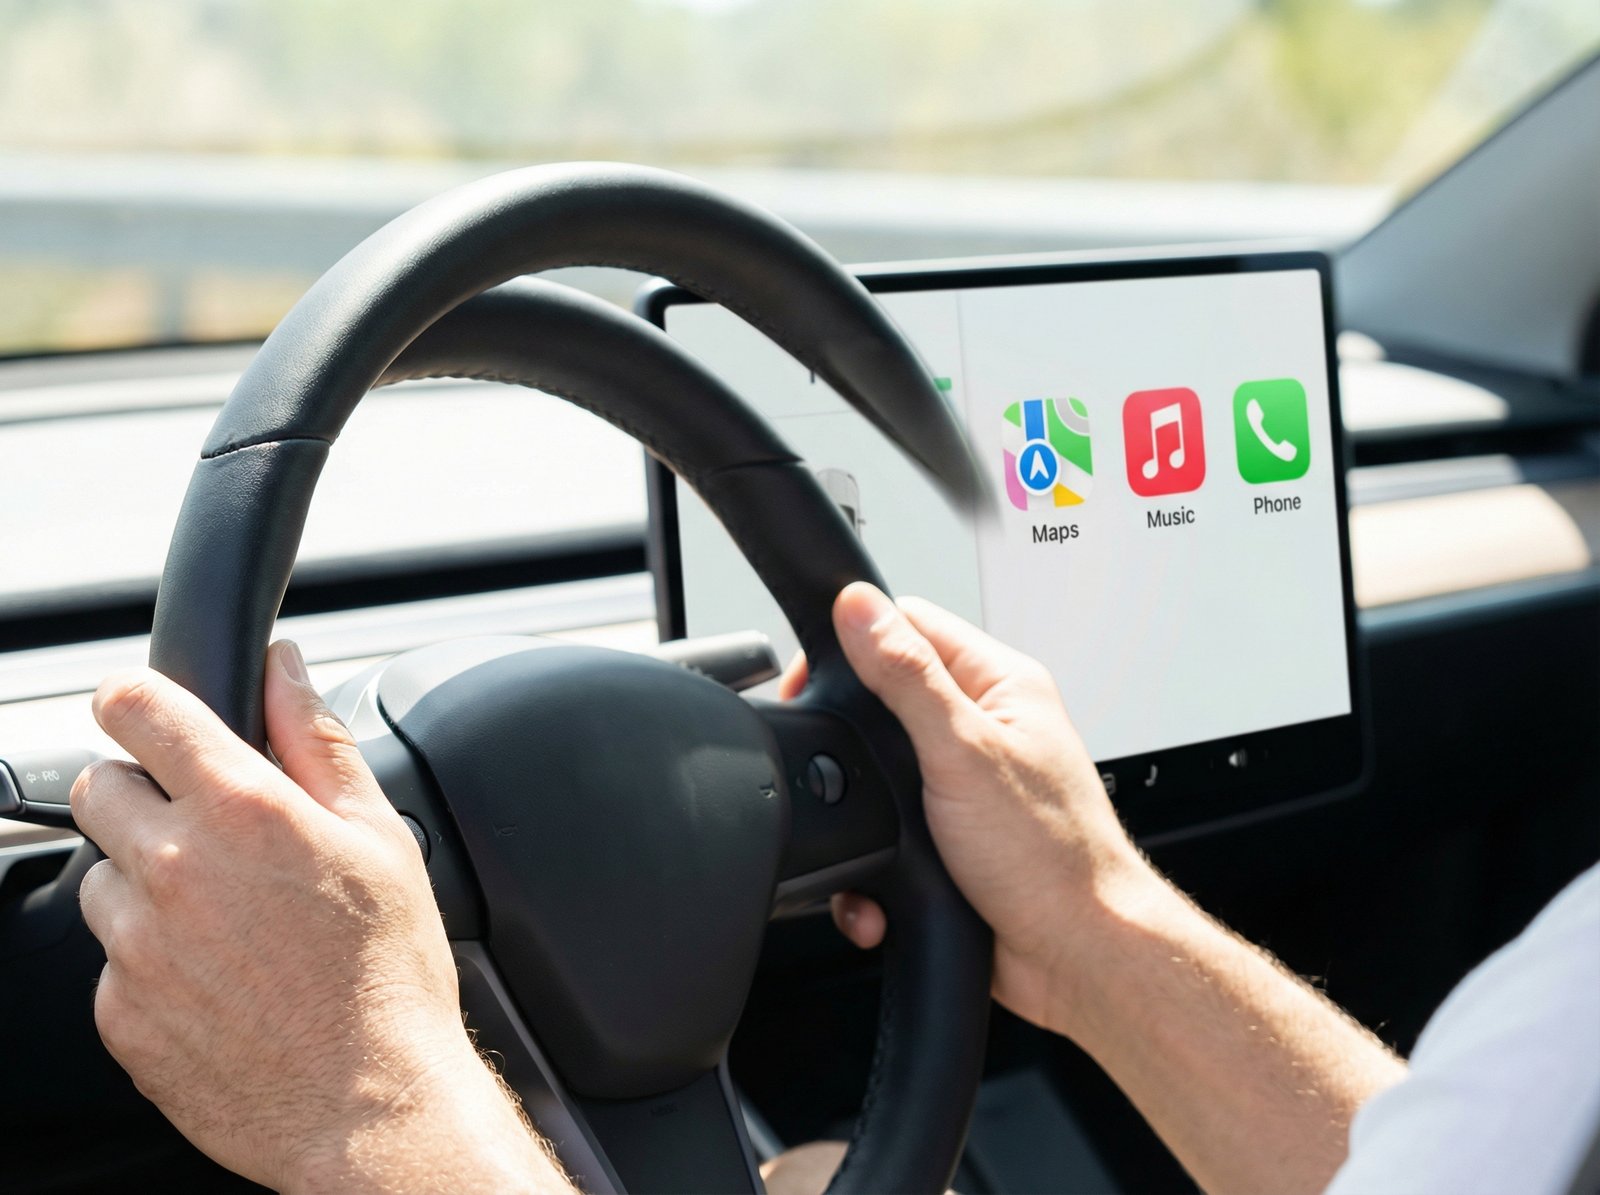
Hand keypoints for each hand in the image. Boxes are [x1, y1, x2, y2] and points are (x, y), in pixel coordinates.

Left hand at [73, 642, 568, 1193]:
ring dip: (146, 882)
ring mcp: (134, 945)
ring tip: (229, 922)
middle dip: (146, 793)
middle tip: (214, 835)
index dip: (138, 698)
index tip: (147, 712)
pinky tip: (221, 979)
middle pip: (99, 787)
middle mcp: (171, 867)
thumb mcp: (379, 835)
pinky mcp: (117, 1012)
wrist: (370, 1107)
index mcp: (241, 809)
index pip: (136, 706)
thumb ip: (317, 737)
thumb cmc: (388, 972)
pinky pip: (111, 960)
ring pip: (100, 876)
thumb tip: (285, 667)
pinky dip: (151, 959)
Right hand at [781, 583, 1151, 1034]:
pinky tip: (883, 884)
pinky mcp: (950, 840)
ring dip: (864, 813)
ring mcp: (966, 786)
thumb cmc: (1052, 857)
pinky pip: (887, 831)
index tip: (816, 681)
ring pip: (878, 774)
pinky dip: (873, 863)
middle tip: (841, 767)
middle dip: (854, 742)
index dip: (857, 641)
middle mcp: (986, 729)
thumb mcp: (962, 751)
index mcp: (1001, 685)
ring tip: (878, 836)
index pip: (911, 624)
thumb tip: (858, 606)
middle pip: (885, 697)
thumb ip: (906, 675)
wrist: (1078, 960)